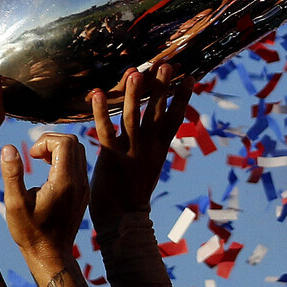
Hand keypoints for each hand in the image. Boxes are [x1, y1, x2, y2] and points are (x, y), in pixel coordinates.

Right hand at [1, 133, 88, 262]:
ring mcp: (84, 188)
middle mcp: (79, 182)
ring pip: (79, 152)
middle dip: (52, 141)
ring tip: (41, 161)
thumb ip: (12, 174)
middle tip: (35, 155)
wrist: (51, 256)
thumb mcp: (15, 204)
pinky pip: (79, 164)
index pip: (65, 143)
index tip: (31, 155)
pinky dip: (65, 159)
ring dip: (59, 149)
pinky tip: (49, 172)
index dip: (45, 141)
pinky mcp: (84, 193)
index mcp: (65, 182)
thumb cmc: (30, 232)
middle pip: (74, 143)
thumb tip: (8, 148)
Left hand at [89, 64, 192, 230]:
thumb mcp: (145, 168)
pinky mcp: (112, 158)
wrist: (123, 223)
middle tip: (168, 64)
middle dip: (163, 87)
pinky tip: (96, 93)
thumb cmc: (130, 197)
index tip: (189, 76)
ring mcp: (131, 153)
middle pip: (158, 112)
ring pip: (133, 117)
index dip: (182, 97)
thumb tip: (150, 134)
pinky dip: (101, 112)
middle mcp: (148, 148)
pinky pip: (106, 131)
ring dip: (135, 94)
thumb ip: (147, 148)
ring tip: (136, 71)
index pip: (173, 118)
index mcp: (158, 150)